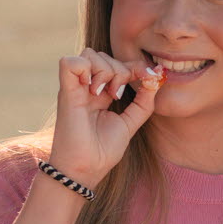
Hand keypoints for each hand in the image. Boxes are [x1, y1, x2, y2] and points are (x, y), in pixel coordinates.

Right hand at [47, 48, 160, 187]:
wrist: (85, 169)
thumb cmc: (102, 152)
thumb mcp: (130, 124)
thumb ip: (143, 103)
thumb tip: (156, 79)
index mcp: (99, 93)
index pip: (117, 65)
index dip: (135, 66)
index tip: (150, 76)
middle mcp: (85, 87)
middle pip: (103, 55)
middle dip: (120, 70)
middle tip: (117, 95)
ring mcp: (75, 88)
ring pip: (90, 54)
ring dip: (106, 71)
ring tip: (106, 94)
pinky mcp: (66, 92)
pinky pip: (70, 62)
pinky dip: (85, 69)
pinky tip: (93, 89)